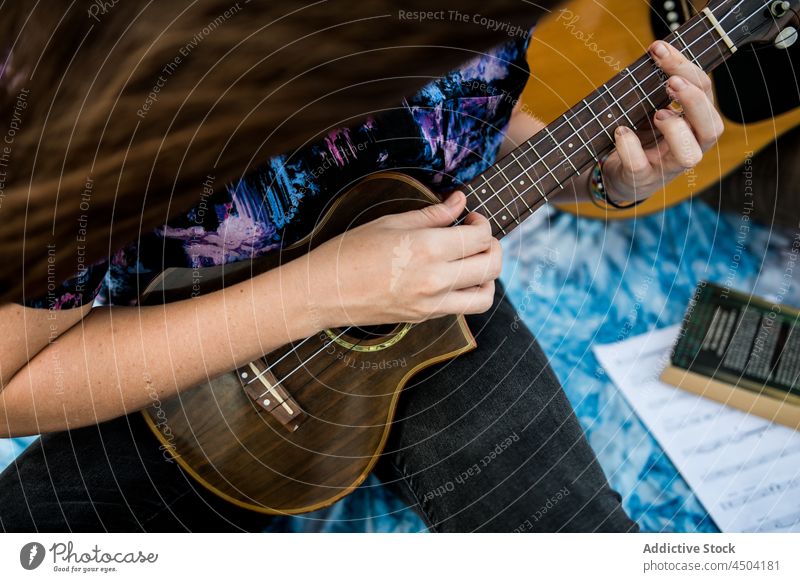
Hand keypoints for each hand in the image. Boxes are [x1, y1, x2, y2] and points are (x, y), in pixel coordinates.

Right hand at [294, 190, 501, 327]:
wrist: (325, 291)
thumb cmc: (350, 252)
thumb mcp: (391, 222)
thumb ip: (433, 214)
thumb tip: (459, 200)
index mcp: (428, 248)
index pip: (480, 237)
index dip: (482, 223)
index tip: (471, 217)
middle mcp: (436, 279)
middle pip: (491, 266)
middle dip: (493, 246)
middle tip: (478, 236)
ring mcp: (432, 303)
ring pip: (485, 295)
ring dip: (488, 276)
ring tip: (474, 262)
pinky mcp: (425, 317)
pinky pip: (463, 308)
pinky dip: (469, 292)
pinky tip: (455, 278)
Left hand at [601, 40, 724, 204]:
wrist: (616, 172)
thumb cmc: (639, 134)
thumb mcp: (651, 106)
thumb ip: (658, 86)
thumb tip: (657, 50)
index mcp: (695, 123)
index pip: (704, 91)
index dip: (686, 67)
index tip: (660, 49)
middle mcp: (689, 146)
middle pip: (711, 126)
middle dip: (694, 100)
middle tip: (670, 82)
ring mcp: (666, 167)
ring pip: (689, 155)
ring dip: (675, 129)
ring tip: (657, 113)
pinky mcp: (641, 180)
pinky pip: (640, 166)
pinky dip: (630, 147)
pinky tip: (620, 131)